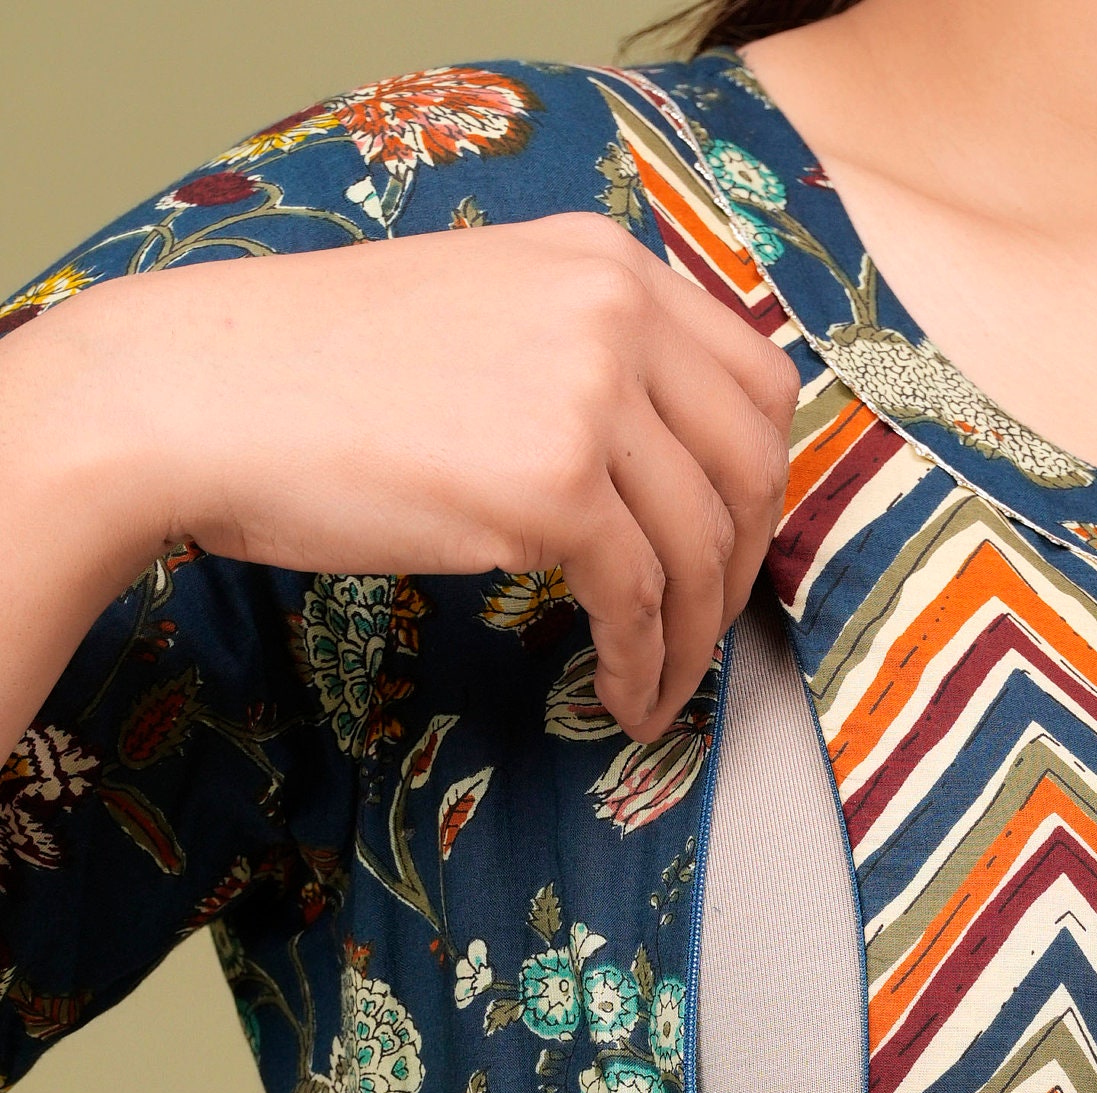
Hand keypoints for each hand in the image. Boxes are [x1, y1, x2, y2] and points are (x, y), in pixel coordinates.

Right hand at [2, 212, 794, 742]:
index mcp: (602, 262)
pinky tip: (620, 696)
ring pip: (701, 546)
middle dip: (741, 567)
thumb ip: (574, 354)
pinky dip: (643, 664)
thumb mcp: (477, 315)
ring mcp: (587, 395)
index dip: (761, 478)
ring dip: (691, 640)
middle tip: (707, 630)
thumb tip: (655, 459)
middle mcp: (612, 312)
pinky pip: (640, 600)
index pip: (756, 375)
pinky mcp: (552, 488)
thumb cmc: (313, 373)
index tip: (734, 542)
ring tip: (657, 689)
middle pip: (751, 465)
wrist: (203, 396)